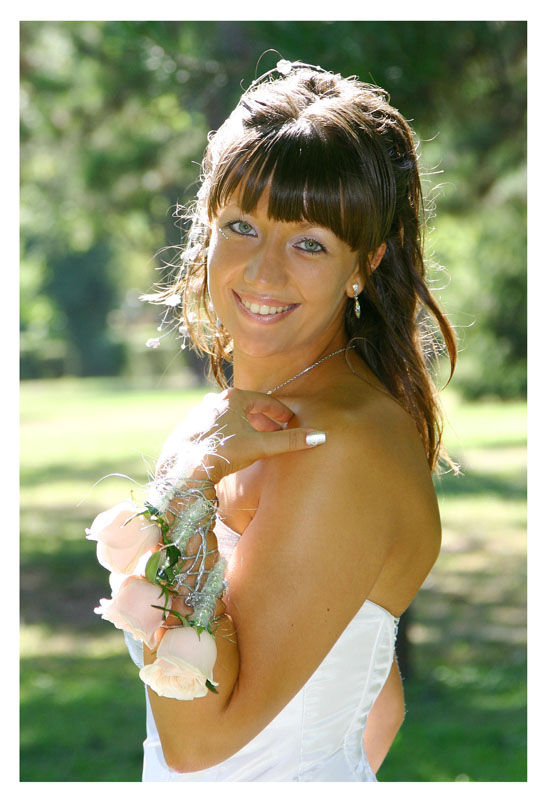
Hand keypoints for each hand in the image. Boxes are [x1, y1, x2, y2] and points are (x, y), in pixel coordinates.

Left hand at [159, 388, 326, 484]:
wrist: (184, 467)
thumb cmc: (222, 452)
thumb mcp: (260, 446)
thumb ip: (289, 441)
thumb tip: (319, 436)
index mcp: (234, 399)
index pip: (265, 400)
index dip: (281, 411)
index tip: (290, 419)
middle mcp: (215, 401)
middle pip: (247, 407)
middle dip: (263, 420)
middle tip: (276, 432)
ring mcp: (200, 414)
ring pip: (230, 417)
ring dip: (245, 426)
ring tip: (256, 440)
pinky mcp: (190, 429)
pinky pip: (216, 427)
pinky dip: (229, 433)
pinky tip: (232, 448)